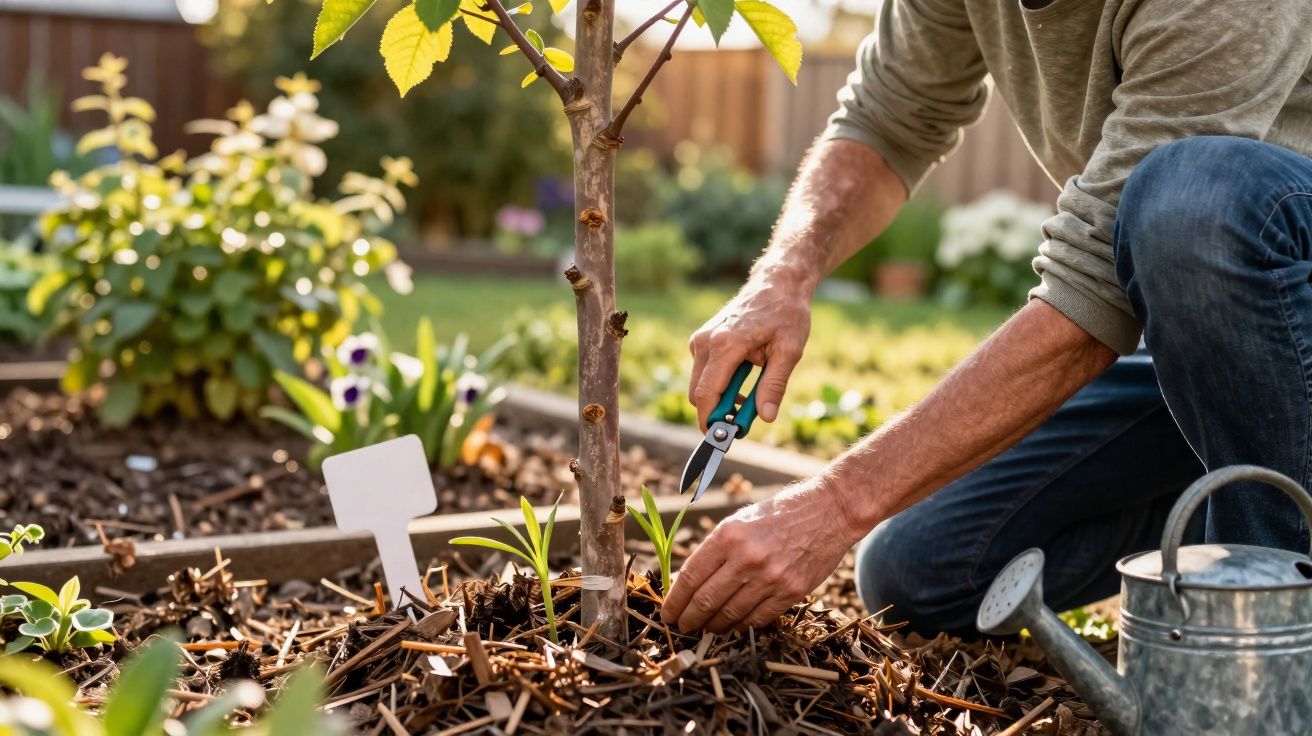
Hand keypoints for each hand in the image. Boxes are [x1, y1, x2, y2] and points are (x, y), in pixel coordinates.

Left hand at [660, 479, 860, 632]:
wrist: (829, 510)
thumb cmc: (780, 513)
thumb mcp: (740, 521)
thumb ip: (716, 550)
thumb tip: (690, 582)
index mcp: (728, 535)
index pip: (691, 576)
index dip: (675, 600)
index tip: (668, 612)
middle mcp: (747, 557)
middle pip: (706, 600)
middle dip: (689, 619)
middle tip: (682, 627)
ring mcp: (770, 576)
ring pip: (731, 614)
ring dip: (713, 627)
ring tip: (705, 629)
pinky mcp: (792, 591)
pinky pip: (758, 618)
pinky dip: (741, 626)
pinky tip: (733, 626)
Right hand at [688, 278, 810, 429]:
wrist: (777, 284)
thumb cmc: (786, 314)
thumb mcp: (789, 351)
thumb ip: (774, 385)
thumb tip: (765, 417)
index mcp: (725, 344)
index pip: (706, 394)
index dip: (711, 421)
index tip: (724, 439)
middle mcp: (705, 341)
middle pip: (697, 393)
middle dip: (715, 413)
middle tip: (742, 422)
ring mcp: (700, 340)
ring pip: (698, 385)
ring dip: (718, 398)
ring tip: (749, 397)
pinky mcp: (702, 340)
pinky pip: (703, 373)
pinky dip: (718, 384)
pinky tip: (743, 379)